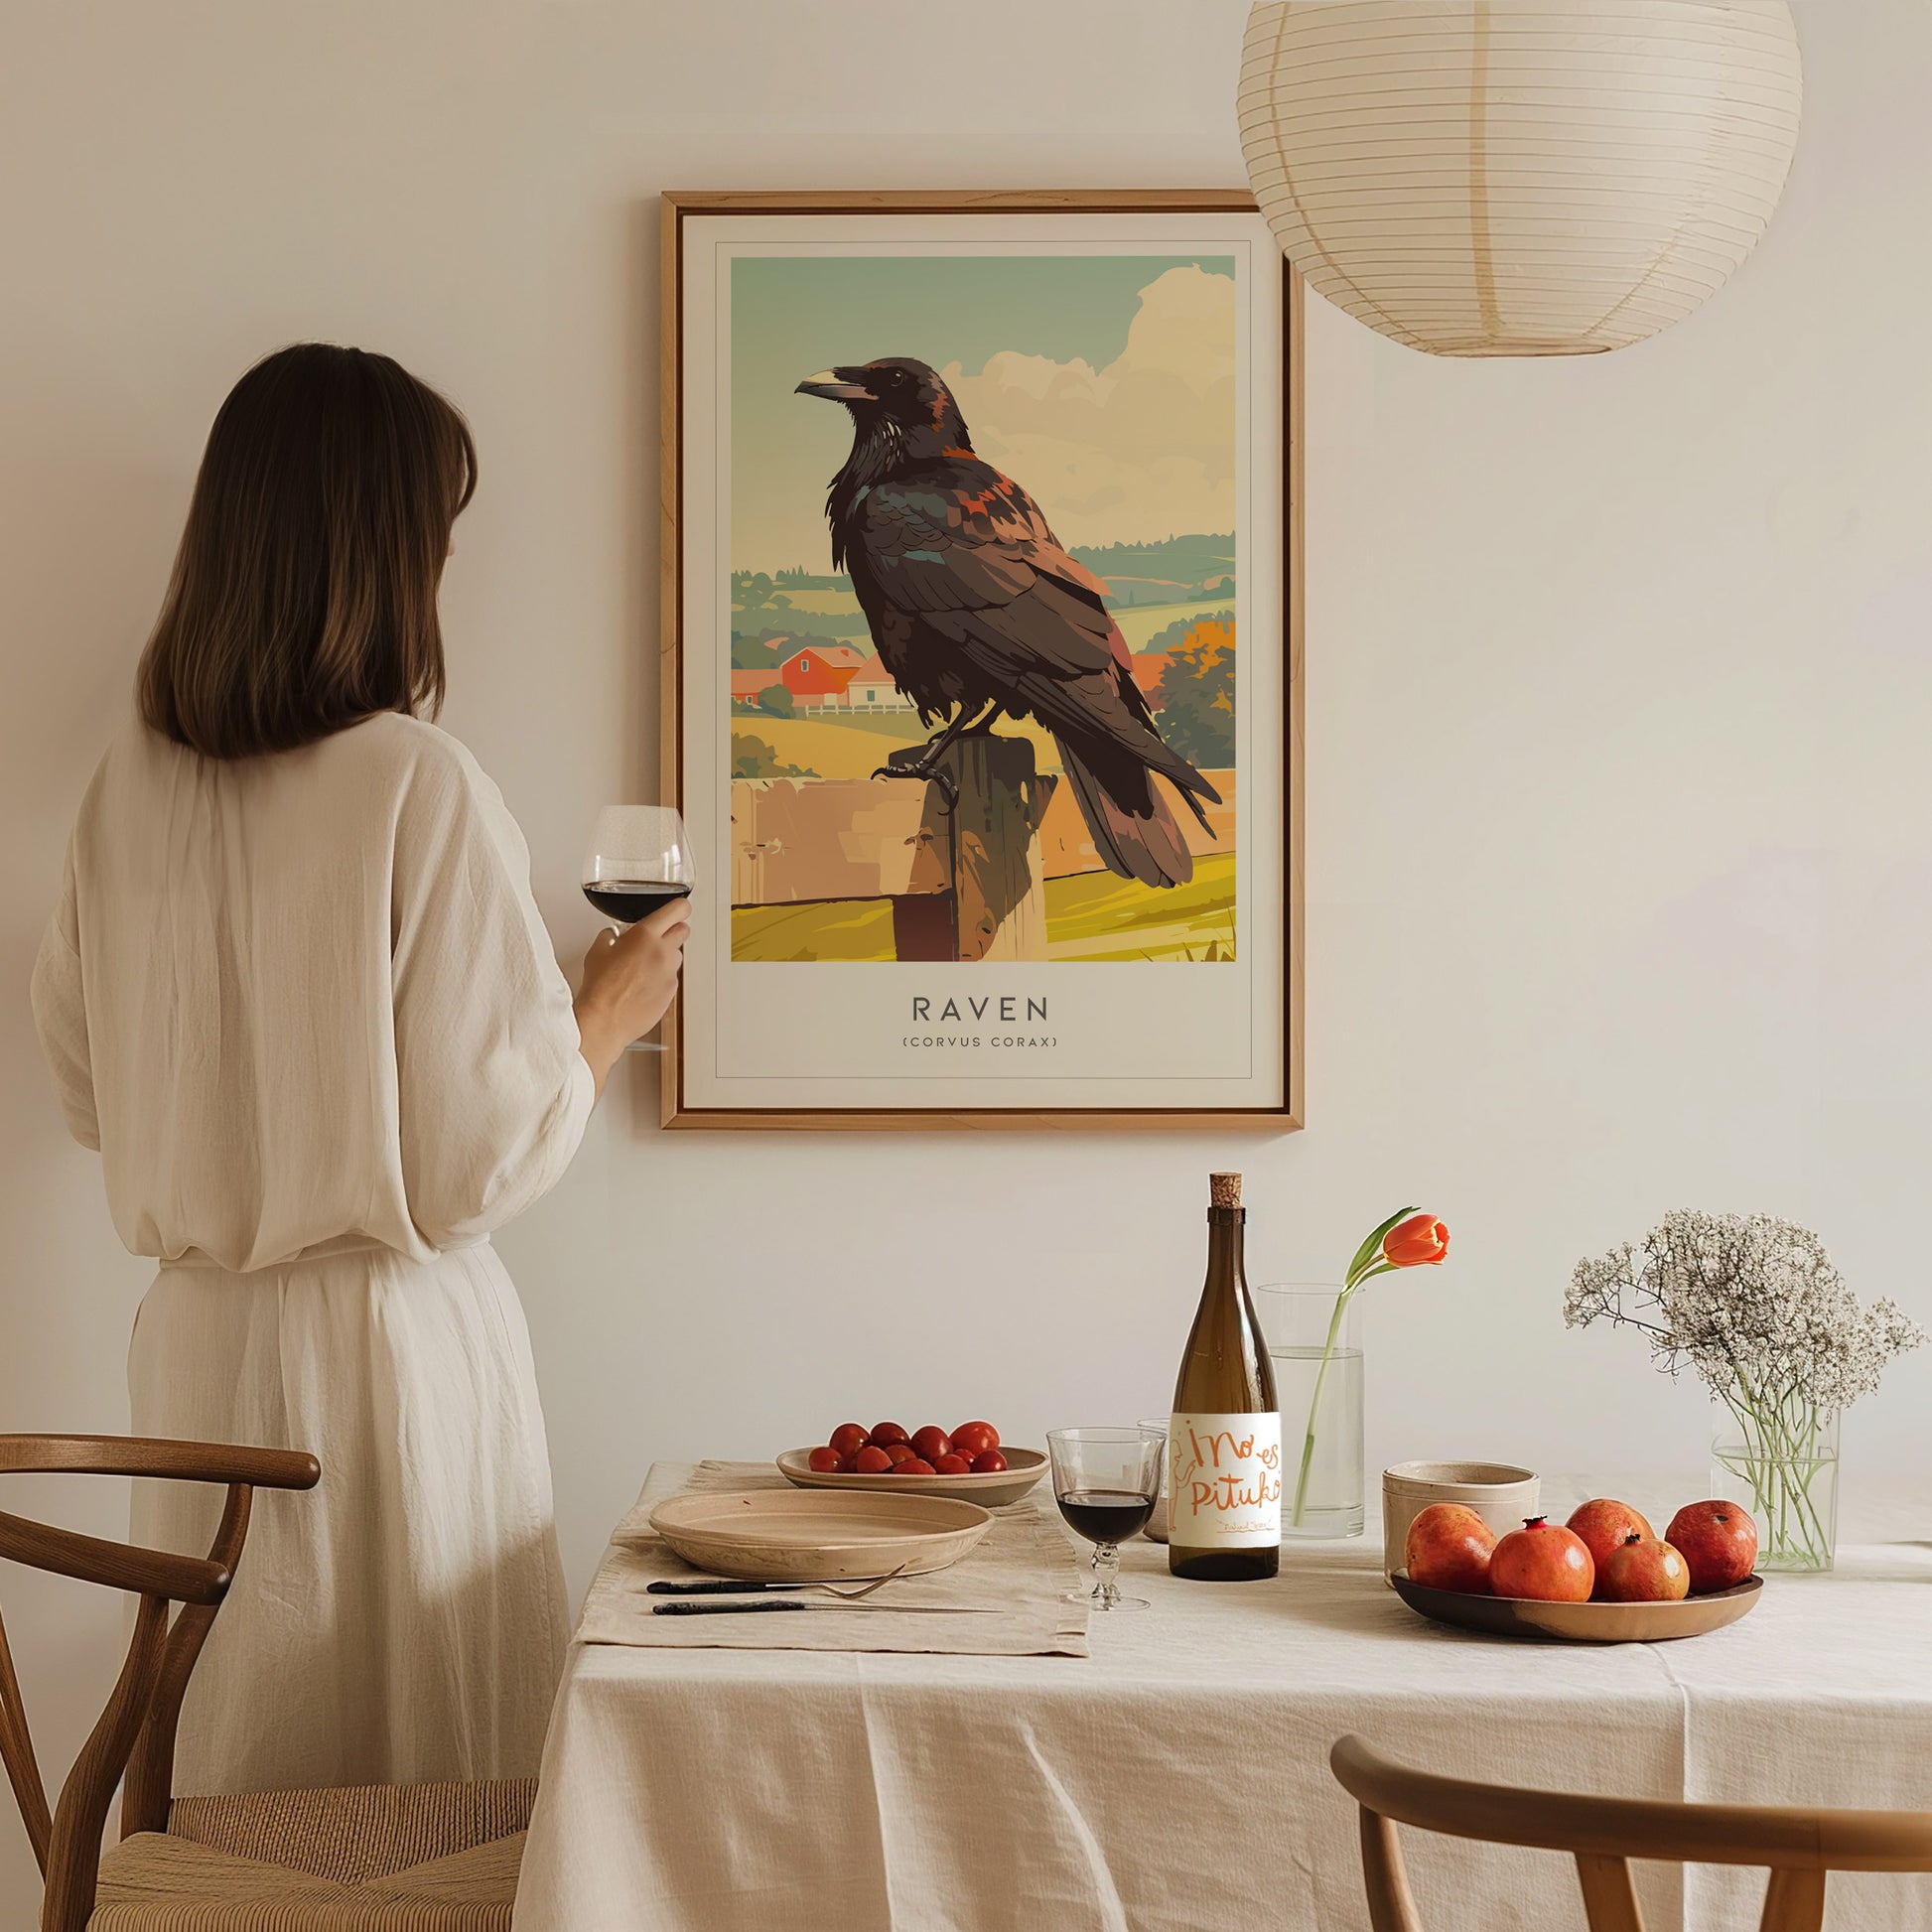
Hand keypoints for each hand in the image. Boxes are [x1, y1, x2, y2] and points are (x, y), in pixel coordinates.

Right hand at [574, 896, 690, 1094]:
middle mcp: (662, 952)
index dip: (680, 908)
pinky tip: (643, 985)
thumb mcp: (597, 952)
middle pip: (683, 930)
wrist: (605, 1020)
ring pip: (677, 956)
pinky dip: (662, 978)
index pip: (677, 910)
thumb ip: (610, 937)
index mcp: (645, 935)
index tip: (679, 909)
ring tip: (644, 966)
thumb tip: (612, 936)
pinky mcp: (671, 992)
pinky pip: (672, 978)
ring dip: (666, 956)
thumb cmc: (600, 988)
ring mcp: (669, 973)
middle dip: (673, 930)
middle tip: (658, 937)